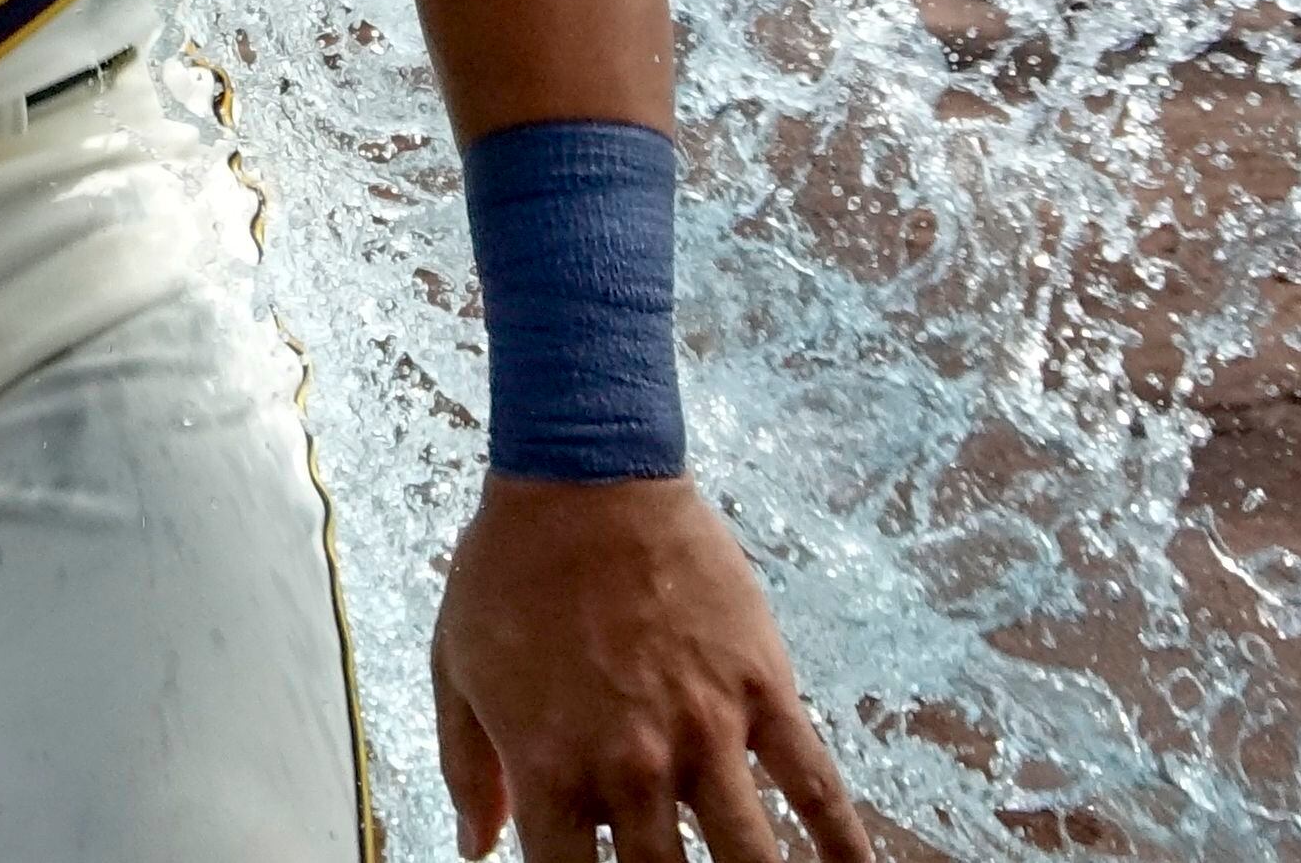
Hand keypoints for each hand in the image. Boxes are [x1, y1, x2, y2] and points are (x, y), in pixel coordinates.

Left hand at [431, 473, 866, 862]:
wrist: (583, 475)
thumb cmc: (509, 569)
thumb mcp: (456, 667)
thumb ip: (467, 768)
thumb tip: (475, 848)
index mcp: (550, 768)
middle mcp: (633, 766)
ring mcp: (706, 730)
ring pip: (750, 857)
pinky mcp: (762, 689)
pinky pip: (817, 784)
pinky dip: (844, 843)